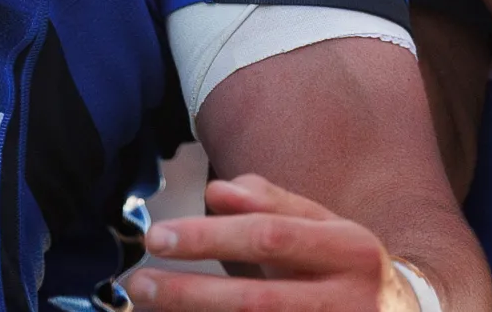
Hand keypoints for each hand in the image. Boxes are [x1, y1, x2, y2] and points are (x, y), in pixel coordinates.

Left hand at [127, 175, 427, 310]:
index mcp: (349, 248)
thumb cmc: (351, 268)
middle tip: (140, 284)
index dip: (211, 237)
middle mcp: (348, 298)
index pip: (270, 238)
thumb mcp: (326, 226)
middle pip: (258, 300)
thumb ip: (272, 205)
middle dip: (191, 293)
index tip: (157, 236)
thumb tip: (216, 191)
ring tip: (149, 307)